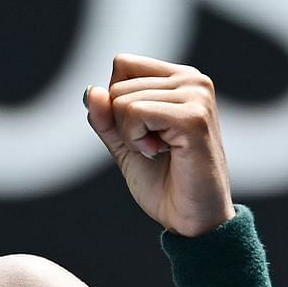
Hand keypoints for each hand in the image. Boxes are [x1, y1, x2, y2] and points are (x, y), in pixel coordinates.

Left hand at [85, 54, 235, 237]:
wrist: (192, 221)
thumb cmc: (165, 185)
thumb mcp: (125, 144)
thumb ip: (106, 117)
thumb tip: (91, 91)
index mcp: (180, 80)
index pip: (123, 65)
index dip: (117, 104)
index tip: (145, 133)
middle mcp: (193, 80)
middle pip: (118, 85)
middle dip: (123, 125)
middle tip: (156, 149)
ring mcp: (196, 96)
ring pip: (122, 100)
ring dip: (131, 136)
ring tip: (162, 152)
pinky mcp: (193, 117)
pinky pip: (134, 113)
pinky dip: (136, 140)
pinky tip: (163, 153)